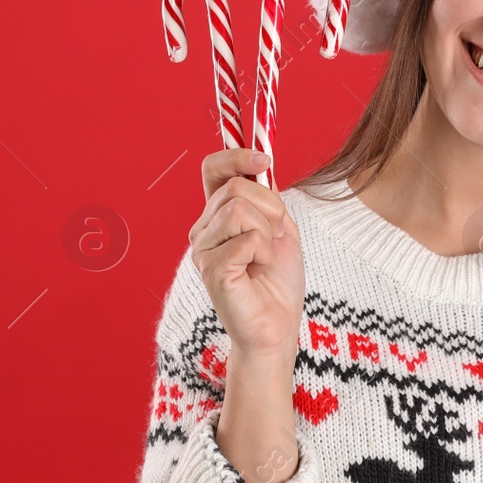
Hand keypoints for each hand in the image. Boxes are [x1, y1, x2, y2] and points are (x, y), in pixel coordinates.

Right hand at [189, 148, 305, 359]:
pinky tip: (259, 270)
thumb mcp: (279, 226)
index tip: (264, 160)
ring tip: (265, 255)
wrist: (277, 326)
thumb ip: (266, 196)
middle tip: (276, 236)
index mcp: (218, 215)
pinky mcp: (211, 269)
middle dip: (270, 207)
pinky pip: (246, 238)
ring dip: (267, 231)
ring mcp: (203, 249)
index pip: (213, 169)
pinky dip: (264, 251)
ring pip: (239, 209)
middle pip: (235, 187)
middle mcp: (203, 229)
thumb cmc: (277, 281)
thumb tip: (261, 161)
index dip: (235, 156)